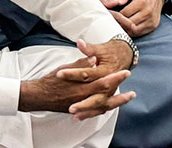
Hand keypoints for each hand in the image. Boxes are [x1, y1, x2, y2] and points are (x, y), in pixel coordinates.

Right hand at [19, 39, 134, 119]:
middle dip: (121, 94)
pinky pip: (95, 111)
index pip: (103, 82)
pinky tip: (111, 105)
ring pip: (103, 106)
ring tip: (127, 97)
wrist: (39, 95)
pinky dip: (104, 108)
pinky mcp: (79, 110)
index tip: (126, 73)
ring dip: (117, 102)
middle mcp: (84, 98)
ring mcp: (82, 106)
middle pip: (107, 97)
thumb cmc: (51, 80)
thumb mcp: (65, 69)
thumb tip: (94, 59)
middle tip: (133, 92)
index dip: (116, 78)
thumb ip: (80, 64)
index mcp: (81, 87)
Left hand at [101, 0, 164, 36]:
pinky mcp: (153, 26)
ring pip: (134, 30)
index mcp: (141, 2)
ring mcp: (151, 21)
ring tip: (118, 24)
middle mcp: (147, 13)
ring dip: (124, 28)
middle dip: (119, 22)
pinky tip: (126, 27)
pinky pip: (139, 33)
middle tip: (112, 20)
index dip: (115, 14)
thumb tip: (118, 2)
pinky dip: (131, 32)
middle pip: (129, 23)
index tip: (109, 13)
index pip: (125, 13)